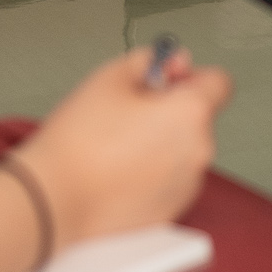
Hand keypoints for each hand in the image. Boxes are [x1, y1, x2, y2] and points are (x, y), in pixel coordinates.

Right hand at [12, 45, 229, 243]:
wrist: (53, 203)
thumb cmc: (78, 145)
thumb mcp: (110, 77)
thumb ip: (149, 60)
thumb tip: (168, 63)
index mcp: (191, 114)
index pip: (219, 82)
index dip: (192, 74)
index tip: (168, 76)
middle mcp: (198, 152)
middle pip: (197, 117)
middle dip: (170, 108)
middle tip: (128, 110)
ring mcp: (185, 186)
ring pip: (182, 150)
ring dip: (160, 141)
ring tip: (115, 144)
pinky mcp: (168, 211)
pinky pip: (169, 179)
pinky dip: (151, 171)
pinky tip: (116, 170)